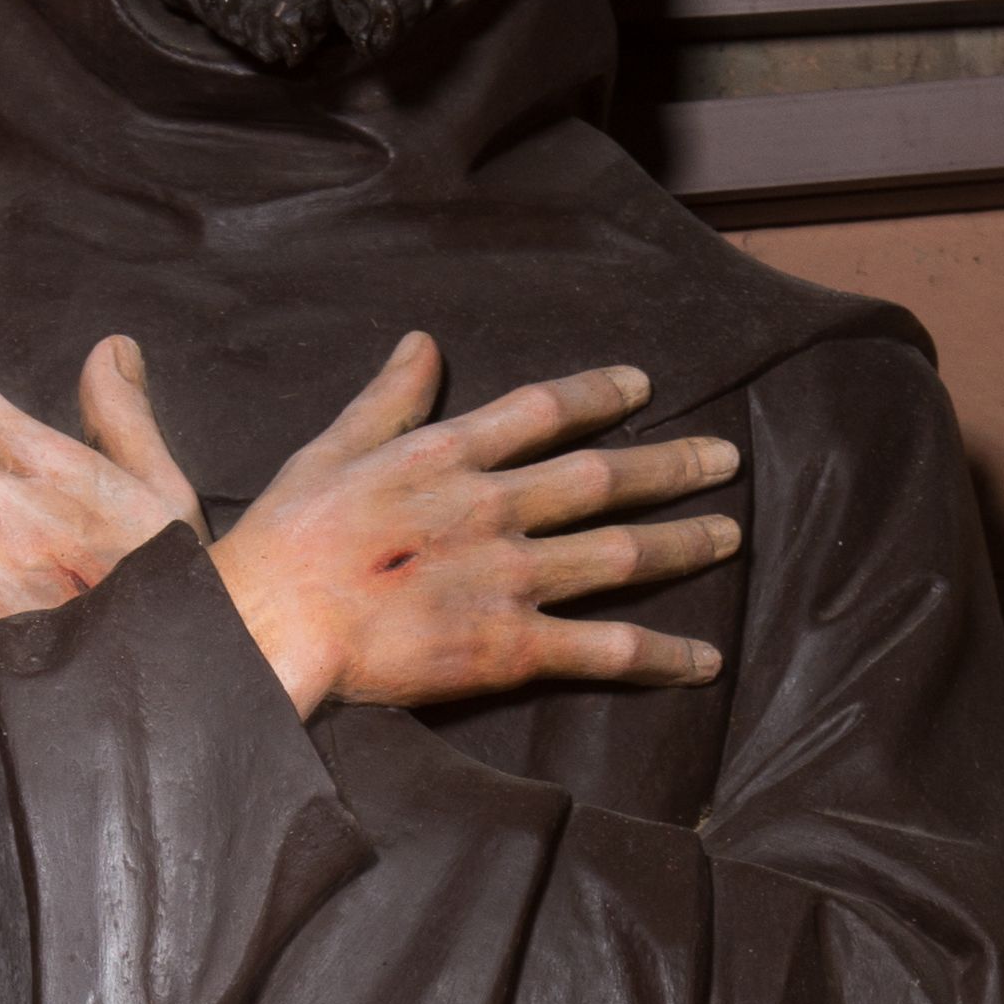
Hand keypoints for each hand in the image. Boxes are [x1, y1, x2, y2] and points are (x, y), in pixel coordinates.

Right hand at [209, 333, 740, 716]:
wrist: (272, 627)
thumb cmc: (285, 544)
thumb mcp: (329, 451)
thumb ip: (387, 399)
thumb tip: (422, 342)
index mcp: (448, 455)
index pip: (542, 411)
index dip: (599, 395)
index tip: (641, 388)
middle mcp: (493, 508)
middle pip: (603, 478)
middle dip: (672, 466)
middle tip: (725, 458)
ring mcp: (507, 577)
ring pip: (619, 554)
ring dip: (683, 543)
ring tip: (730, 535)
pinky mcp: (508, 647)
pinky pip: (603, 649)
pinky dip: (660, 656)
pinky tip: (703, 661)